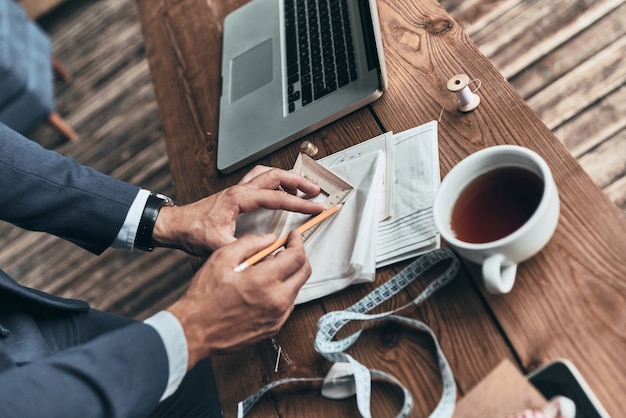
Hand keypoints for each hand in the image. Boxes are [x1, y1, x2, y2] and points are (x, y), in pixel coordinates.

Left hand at [152, 166, 323, 255]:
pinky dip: (275, 182)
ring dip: (287, 178)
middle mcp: (240, 190)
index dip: (299, 204)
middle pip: (277, 176)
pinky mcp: (235, 194)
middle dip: (300, 182)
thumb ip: (244, 249)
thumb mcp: (219, 246)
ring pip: (268, 174)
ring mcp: (237, 189)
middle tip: (317, 191)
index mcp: (239, 198)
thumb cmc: (192, 231)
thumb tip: (267, 252)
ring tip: (303, 188)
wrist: (175, 225)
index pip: (277, 198)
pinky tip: (280, 192)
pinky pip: (260, 180)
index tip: (315, 207)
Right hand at [167, 230, 310, 368]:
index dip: (298, 242)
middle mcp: (276, 300)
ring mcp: (277, 316)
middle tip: (286, 249)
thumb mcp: (222, 259)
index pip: (297, 256)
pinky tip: (264, 287)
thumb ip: (249, 244)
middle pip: (304, 272)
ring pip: (297, 288)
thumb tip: (269, 239)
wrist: (195, 331)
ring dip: (290, 274)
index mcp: (265, 281)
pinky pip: (288, 304)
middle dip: (299, 256)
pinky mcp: (274, 327)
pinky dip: (282, 291)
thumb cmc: (204, 297)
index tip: (293, 237)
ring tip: (268, 269)